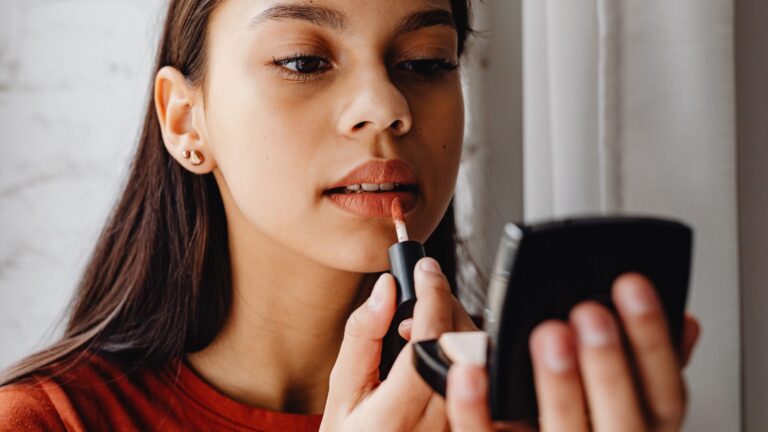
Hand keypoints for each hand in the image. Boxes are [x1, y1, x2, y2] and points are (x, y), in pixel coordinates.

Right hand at [320, 257, 478, 430]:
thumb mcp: (341, 389)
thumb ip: (362, 335)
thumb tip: (386, 289)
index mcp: (396, 414)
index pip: (429, 338)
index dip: (431, 293)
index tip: (424, 269)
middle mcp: (437, 424)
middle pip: (462, 344)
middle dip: (445, 306)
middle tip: (422, 295)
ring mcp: (459, 428)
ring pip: (479, 359)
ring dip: (458, 328)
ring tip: (425, 330)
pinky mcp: (471, 426)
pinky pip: (487, 379)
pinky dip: (469, 353)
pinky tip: (445, 354)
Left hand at [445, 273, 700, 431]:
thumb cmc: (586, 422)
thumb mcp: (632, 401)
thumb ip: (648, 366)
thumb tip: (682, 321)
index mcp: (640, 429)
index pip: (666, 397)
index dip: (654, 342)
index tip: (632, 286)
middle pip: (621, 420)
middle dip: (609, 365)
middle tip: (591, 313)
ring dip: (558, 385)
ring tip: (548, 333)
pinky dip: (476, 408)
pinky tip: (470, 370)